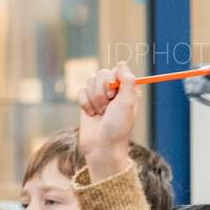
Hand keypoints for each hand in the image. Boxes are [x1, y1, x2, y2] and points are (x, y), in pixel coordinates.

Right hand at [76, 62, 137, 180]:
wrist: (101, 147)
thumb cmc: (118, 126)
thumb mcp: (127, 102)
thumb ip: (127, 80)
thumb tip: (120, 63)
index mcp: (126, 89)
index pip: (116, 70)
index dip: (112, 81)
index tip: (114, 95)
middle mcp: (113, 91)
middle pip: (101, 73)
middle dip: (101, 92)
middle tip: (107, 107)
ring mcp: (99, 97)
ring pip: (90, 81)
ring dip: (94, 99)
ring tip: (100, 113)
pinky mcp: (87, 103)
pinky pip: (81, 92)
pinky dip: (85, 104)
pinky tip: (91, 115)